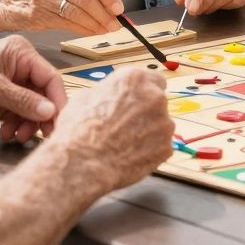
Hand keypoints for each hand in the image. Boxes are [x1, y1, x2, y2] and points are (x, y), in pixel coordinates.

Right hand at [0, 0, 125, 36]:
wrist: (5, 0)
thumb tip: (112, 7)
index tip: (118, 8)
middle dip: (104, 14)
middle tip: (115, 25)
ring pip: (76, 12)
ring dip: (95, 24)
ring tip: (105, 30)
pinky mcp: (36, 13)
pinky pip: (66, 23)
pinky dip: (82, 29)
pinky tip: (90, 32)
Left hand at [0, 36, 64, 144]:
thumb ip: (22, 100)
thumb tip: (50, 111)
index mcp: (22, 55)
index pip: (51, 78)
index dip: (58, 100)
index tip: (60, 121)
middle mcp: (21, 68)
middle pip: (43, 95)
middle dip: (41, 116)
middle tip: (42, 135)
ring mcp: (11, 85)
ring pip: (32, 108)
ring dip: (27, 124)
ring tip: (18, 136)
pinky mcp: (2, 99)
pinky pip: (18, 115)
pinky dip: (15, 126)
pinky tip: (6, 132)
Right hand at [45, 68, 174, 192]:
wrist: (83, 165)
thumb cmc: (78, 131)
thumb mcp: (84, 98)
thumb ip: (107, 91)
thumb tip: (110, 94)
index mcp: (134, 79)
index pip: (153, 79)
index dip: (143, 92)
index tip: (136, 102)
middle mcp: (154, 96)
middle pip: (157, 101)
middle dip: (146, 112)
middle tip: (127, 126)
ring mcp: (164, 122)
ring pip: (161, 125)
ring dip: (149, 131)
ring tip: (125, 144)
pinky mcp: (166, 146)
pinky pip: (161, 146)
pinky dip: (150, 151)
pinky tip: (131, 156)